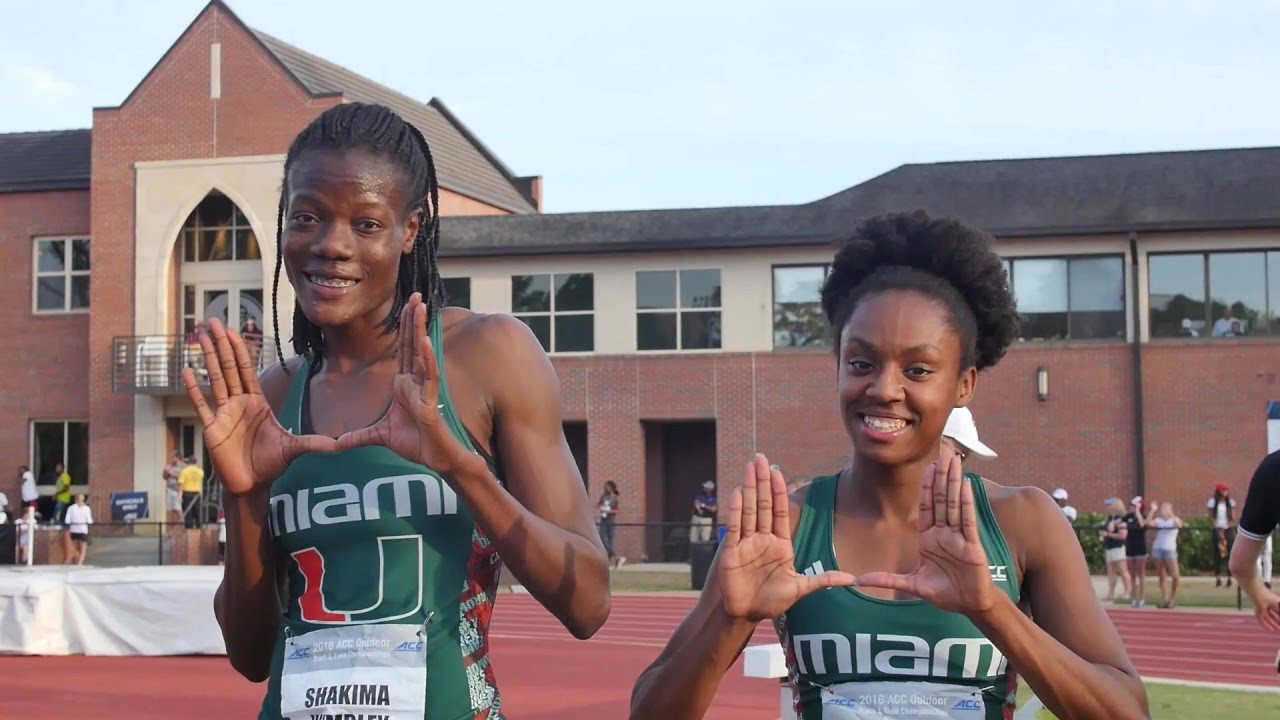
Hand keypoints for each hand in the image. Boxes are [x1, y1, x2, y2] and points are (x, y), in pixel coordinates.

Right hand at [182, 318, 336, 496]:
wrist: (252, 486)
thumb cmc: (271, 465)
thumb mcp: (295, 449)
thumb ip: (315, 443)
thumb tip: (342, 444)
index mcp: (257, 402)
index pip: (247, 370)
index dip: (240, 349)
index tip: (233, 329)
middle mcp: (239, 404)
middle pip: (229, 367)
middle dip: (222, 344)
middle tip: (213, 321)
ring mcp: (224, 415)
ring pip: (215, 380)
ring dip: (208, 358)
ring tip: (200, 336)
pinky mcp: (212, 428)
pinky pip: (201, 405)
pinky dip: (193, 389)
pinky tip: (186, 371)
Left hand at [334, 294, 478, 477]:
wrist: (434, 460)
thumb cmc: (414, 444)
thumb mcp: (377, 437)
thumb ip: (357, 437)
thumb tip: (334, 445)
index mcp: (404, 384)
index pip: (403, 350)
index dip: (404, 328)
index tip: (406, 306)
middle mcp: (415, 382)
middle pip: (413, 344)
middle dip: (414, 319)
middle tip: (415, 294)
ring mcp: (424, 390)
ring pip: (422, 353)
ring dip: (421, 329)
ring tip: (421, 306)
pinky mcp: (430, 402)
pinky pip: (428, 376)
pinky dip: (427, 358)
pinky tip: (425, 341)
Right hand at [719, 454, 854, 621]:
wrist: (747, 614)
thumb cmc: (772, 601)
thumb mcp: (800, 588)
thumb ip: (822, 581)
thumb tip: (851, 579)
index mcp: (780, 544)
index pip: (780, 511)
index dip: (780, 491)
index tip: (778, 472)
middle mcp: (762, 539)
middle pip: (763, 504)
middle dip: (763, 481)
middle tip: (760, 458)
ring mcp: (746, 543)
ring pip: (749, 510)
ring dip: (749, 488)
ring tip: (749, 467)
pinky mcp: (731, 552)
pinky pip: (735, 527)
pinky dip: (736, 509)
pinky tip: (738, 491)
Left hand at [856, 447, 998, 614]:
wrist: (968, 606)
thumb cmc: (945, 593)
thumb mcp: (912, 584)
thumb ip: (887, 579)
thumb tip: (859, 580)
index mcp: (930, 539)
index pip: (928, 507)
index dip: (927, 487)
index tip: (928, 467)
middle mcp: (945, 534)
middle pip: (942, 499)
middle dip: (942, 476)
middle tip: (944, 452)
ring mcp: (959, 538)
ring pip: (955, 504)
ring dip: (953, 481)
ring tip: (954, 460)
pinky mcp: (972, 546)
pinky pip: (967, 520)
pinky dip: (966, 503)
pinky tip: (964, 484)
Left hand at [1253, 589, 1279, 630]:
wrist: (1259, 596)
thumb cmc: (1270, 598)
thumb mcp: (1279, 605)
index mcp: (1271, 603)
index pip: (1276, 611)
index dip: (1279, 616)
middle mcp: (1266, 606)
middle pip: (1272, 615)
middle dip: (1276, 621)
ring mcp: (1261, 610)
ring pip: (1267, 619)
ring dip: (1272, 624)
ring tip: (1277, 628)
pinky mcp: (1257, 613)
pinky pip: (1262, 621)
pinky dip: (1267, 625)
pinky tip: (1271, 629)